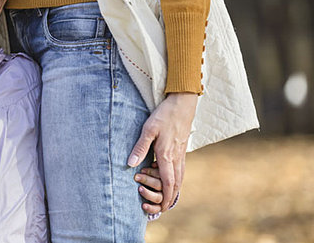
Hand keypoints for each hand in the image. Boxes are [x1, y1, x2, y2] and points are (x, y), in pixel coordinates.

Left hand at [127, 92, 196, 210]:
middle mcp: (176, 157)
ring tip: (166, 198)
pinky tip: (170, 180)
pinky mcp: (182, 149)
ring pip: (180, 177)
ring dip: (173, 189)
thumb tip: (130, 165)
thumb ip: (140, 148)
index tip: (161, 208)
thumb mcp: (148, 129)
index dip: (165, 197)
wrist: (183, 104)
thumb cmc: (164, 115)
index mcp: (167, 155)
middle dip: (169, 197)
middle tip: (161, 208)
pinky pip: (180, 169)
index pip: (168, 182)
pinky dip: (176, 179)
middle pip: (176, 184)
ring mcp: (181, 154)